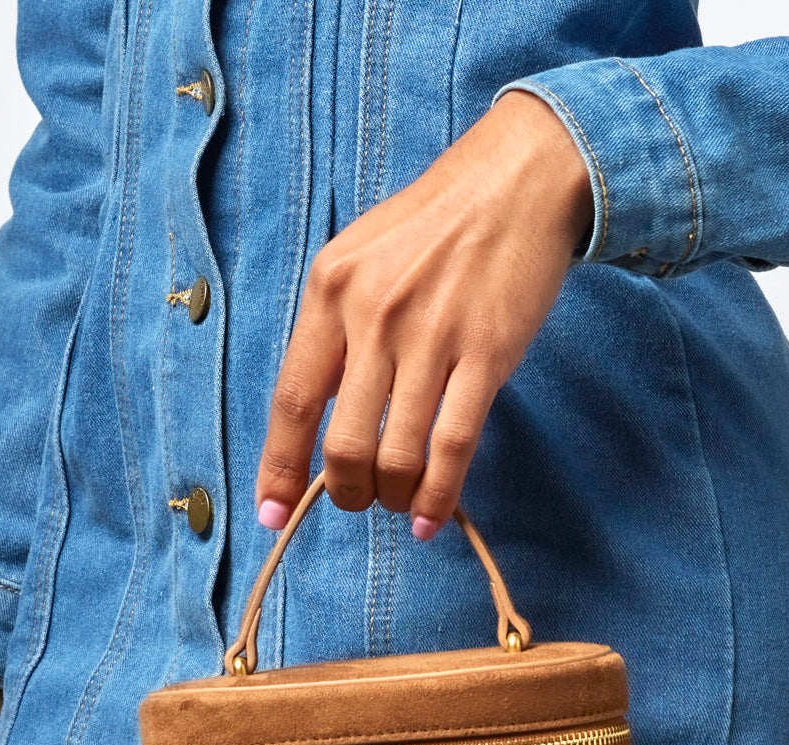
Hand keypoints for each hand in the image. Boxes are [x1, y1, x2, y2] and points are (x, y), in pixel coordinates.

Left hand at [254, 89, 592, 536]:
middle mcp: (374, 316)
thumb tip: (316, 419)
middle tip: (357, 501)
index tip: (270, 513)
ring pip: (397, 455)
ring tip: (399, 503)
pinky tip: (432, 518)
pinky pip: (453, 446)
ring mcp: (432, 337)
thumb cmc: (433, 226)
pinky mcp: (486, 355)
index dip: (278, 468)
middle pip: (343, 444)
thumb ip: (335, 331)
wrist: (518, 180)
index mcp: (330, 291)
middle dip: (346, 492)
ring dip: (394, 498)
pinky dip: (438, 496)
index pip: (291, 401)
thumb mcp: (359, 261)